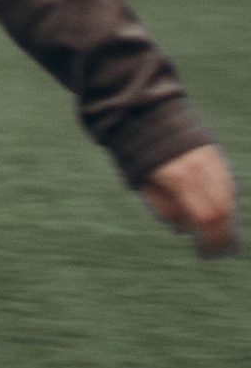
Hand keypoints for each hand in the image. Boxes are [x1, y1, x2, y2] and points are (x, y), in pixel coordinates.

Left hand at [141, 143, 238, 257]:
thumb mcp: (144, 186)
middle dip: (223, 231)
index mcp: (178, 178)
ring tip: (219, 229)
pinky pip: (227, 178)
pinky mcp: (213, 149)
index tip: (208, 252)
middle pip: (222, 207)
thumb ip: (166, 208)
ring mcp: (208, 157)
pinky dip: (226, 196)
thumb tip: (186, 228)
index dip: (211, 238)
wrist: (141, 115)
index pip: (206, 217)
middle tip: (218, 246)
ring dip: (227, 214)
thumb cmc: (139, 154)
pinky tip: (220, 208)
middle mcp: (198, 167)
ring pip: (229, 193)